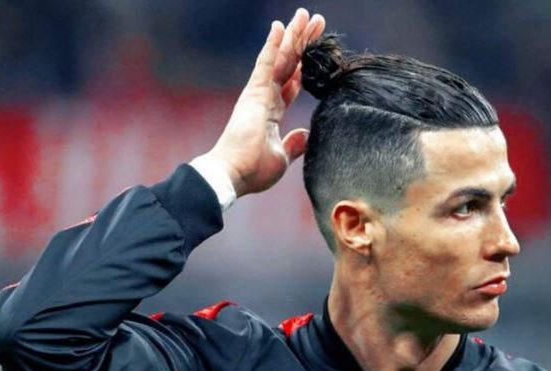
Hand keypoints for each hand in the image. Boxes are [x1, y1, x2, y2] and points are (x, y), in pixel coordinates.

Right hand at [206, 8, 325, 196]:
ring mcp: (258, 93)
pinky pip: (266, 63)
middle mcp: (264, 97)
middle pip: (289, 63)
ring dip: (294, 36)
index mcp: (272, 111)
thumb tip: (305, 136)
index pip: (292, 82)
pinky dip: (273, 44)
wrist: (233, 175)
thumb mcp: (282, 157)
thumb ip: (293, 144)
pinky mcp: (254, 93)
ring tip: (306, 15)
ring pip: (280, 58)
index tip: (316, 50)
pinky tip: (281, 26)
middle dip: (303, 42)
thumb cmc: (252, 170)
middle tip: (317, 21)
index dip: (304, 66)